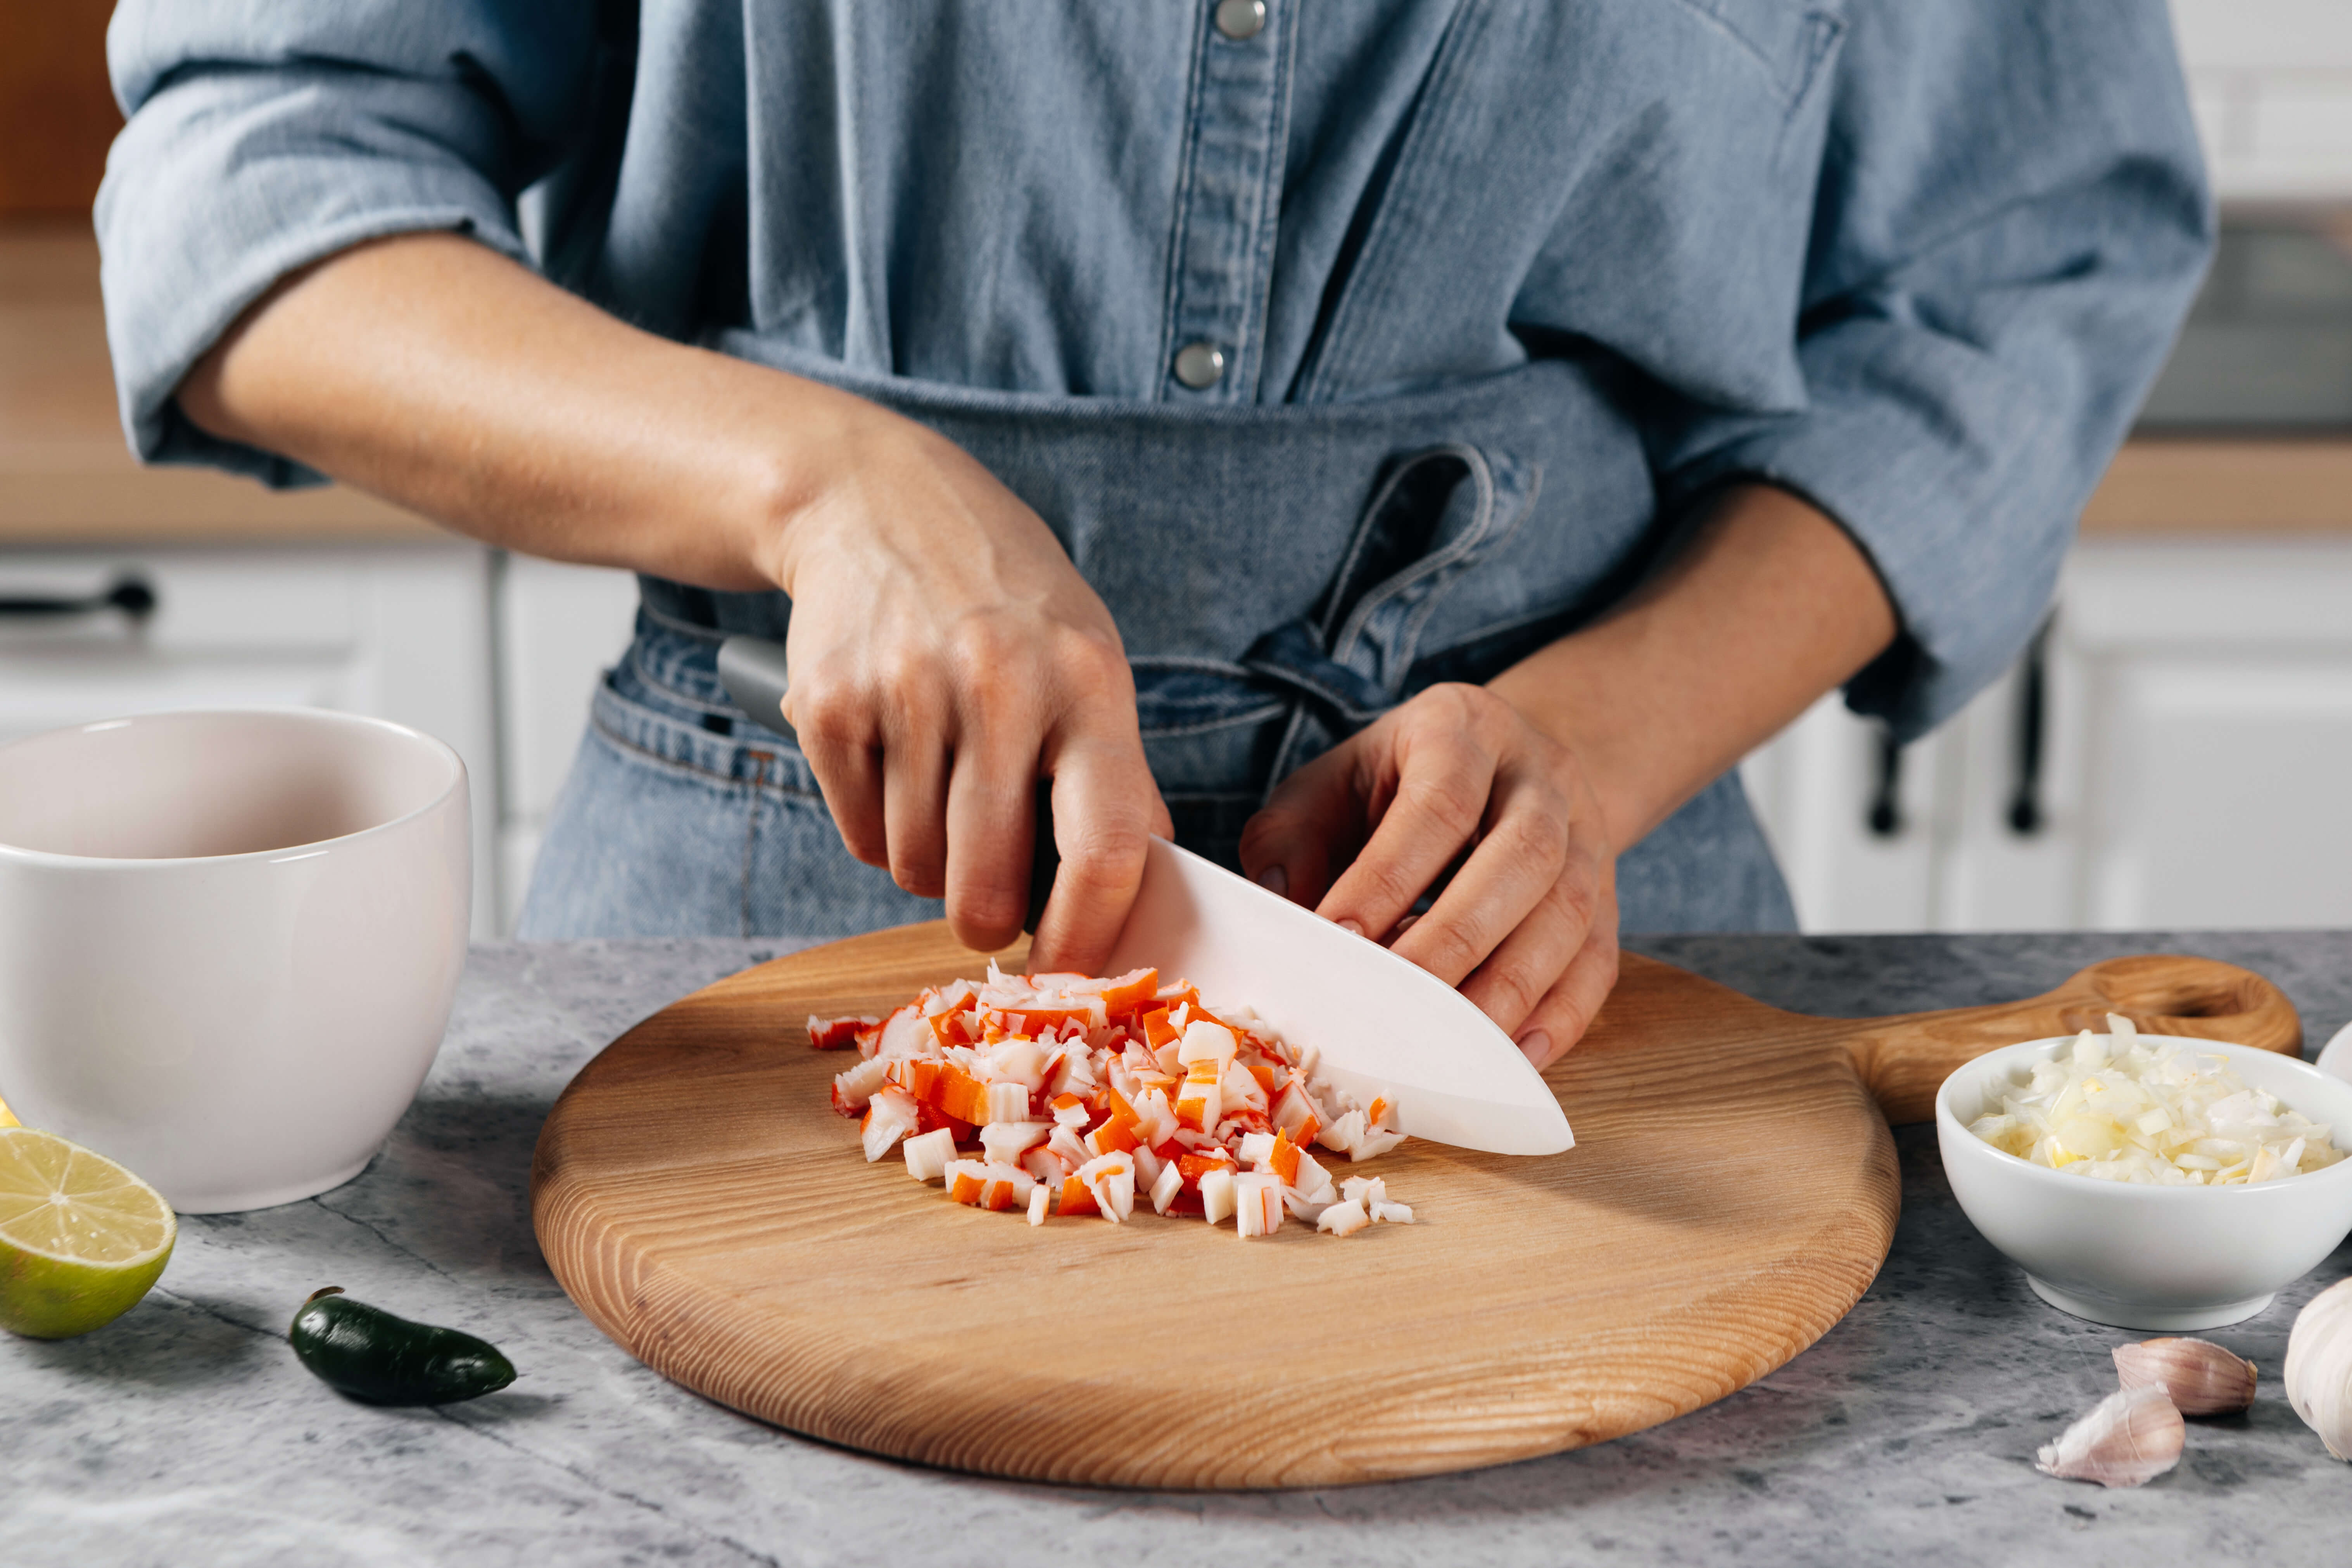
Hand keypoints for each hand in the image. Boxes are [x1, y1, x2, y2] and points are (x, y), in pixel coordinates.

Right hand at [772, 409, 1171, 967]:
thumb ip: (1117, 772)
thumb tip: (1142, 885)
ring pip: (915, 869)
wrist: (877, 502)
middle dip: (986, 919)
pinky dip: (876, 830)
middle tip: (989, 905)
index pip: (1105, 848)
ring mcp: (908, 693)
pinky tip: (895, 768)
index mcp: (1086, 683)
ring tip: (942, 795)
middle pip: (987, 883)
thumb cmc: (1004, 600)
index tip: (1073, 970)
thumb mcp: (1086, 659)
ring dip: (929, 865)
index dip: (1088, 934)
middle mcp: (1000, 686)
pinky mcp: (830, 705)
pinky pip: (858, 834)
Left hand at [1237, 685, 1618, 1068]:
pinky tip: (1514, 1054)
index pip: (1439, 801)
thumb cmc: (1390, 786)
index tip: (1339, 940)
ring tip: (1450, 1043)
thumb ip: (1291, 842)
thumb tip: (1282, 913)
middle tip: (1395, 1003)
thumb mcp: (1329, 785)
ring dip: (1510, 987)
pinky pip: (1598, 960)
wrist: (1494, 761)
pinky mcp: (1606, 895)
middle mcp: (1541, 775)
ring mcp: (1586, 835)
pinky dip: (1561, 1014)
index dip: (1390, 875)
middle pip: (1521, 857)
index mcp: (1462, 730)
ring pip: (1569, 912)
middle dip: (1455, 939)